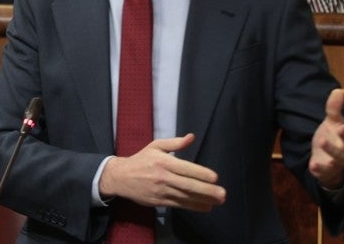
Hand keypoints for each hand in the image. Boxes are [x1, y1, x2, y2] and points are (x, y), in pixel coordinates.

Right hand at [98, 133, 225, 211]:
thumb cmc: (141, 160)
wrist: (121, 177)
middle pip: (188, 185)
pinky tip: (205, 206)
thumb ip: (175, 143)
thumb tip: (191, 137)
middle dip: (207, 190)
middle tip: (222, 193)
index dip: (201, 173)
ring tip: (218, 201)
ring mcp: (161, 191)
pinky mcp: (160, 201)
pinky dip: (193, 206)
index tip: (214, 177)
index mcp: (163, 162)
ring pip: (185, 197)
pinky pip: (180, 205)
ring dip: (203, 200)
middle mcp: (163, 177)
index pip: (185, 168)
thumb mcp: (155, 146)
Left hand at [309, 88, 343, 189]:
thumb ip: (333, 109)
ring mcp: (337, 161)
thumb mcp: (332, 123)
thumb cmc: (333, 139)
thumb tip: (338, 90)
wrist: (328, 163)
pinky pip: (324, 171)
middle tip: (341, 129)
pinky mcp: (326, 170)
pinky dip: (320, 169)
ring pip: (337, 157)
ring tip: (322, 142)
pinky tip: (314, 165)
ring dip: (331, 150)